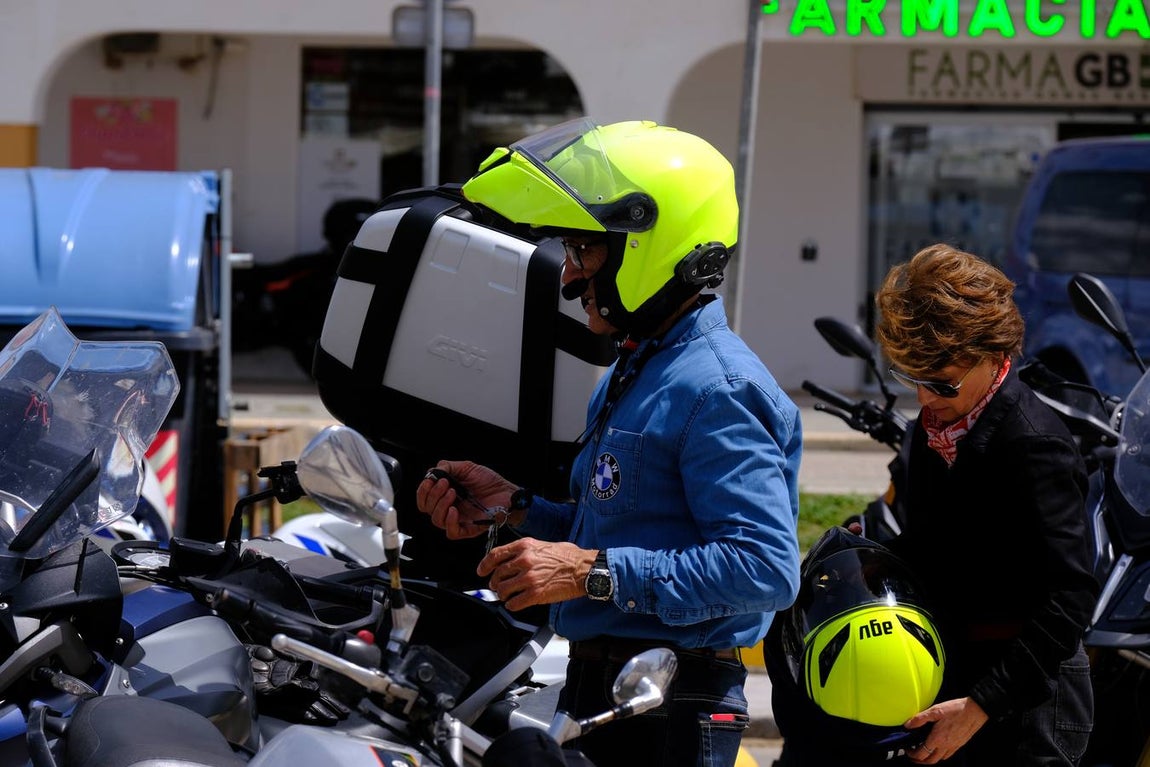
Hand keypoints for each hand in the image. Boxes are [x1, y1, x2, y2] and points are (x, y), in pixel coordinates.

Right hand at [415, 460, 517, 539]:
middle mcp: (449, 508)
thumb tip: (432, 473)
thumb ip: (447, 467)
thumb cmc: (489, 481)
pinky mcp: (469, 528)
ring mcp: (458, 519)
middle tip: (446, 484)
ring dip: (441, 505)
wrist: (507, 490)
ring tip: (453, 492)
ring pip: (437, 520)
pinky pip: (452, 532)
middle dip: (433, 495)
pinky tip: (454, 510)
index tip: (430, 480)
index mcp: (445, 496)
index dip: (423, 491)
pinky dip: (449, 522)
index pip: (424, 499)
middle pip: (427, 509)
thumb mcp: (466, 468)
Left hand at [478, 538, 596, 610]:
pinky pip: (514, 603)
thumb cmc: (569, 557)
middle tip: (498, 587)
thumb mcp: (543, 545)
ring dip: (503, 595)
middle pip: (497, 575)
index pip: (495, 555)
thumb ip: (526, 551)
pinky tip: (516, 603)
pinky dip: (512, 605)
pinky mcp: (535, 594)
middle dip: (495, 583)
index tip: (481, 571)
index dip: (484, 565)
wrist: (584, 569)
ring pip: (503, 590)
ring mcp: (529, 578)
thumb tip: (512, 560)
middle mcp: (524, 561)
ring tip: (509, 595)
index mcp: (525, 546)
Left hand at [904, 696, 987, 763]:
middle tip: (913, 755)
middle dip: (919, 761)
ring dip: (930, 759)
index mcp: (938, 739)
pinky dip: (940, 755)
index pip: (921, 754)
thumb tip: (908, 725)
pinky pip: (948, 755)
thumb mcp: (935, 711)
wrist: (975, 711)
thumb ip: (920, 719)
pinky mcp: (959, 744)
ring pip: (940, 759)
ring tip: (924, 752)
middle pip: (930, 761)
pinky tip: (938, 747)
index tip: (907, 749)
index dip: (912, 754)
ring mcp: (954, 746)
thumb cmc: (957, 710)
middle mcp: (946, 746)